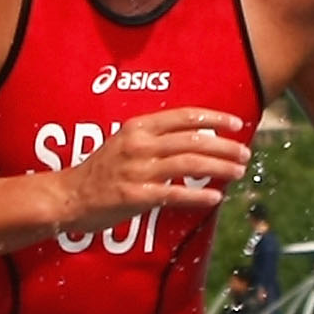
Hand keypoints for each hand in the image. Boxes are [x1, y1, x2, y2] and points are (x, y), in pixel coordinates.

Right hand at [56, 105, 250, 237]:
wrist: (68, 196)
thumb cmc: (99, 171)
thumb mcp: (124, 142)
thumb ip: (155, 139)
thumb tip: (195, 140)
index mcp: (138, 128)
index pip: (184, 117)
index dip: (214, 118)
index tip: (236, 123)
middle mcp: (140, 145)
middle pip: (193, 141)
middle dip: (224, 146)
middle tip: (244, 153)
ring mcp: (138, 170)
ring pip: (189, 165)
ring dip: (219, 168)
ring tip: (237, 171)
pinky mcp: (136, 196)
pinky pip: (175, 194)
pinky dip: (198, 195)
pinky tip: (215, 196)